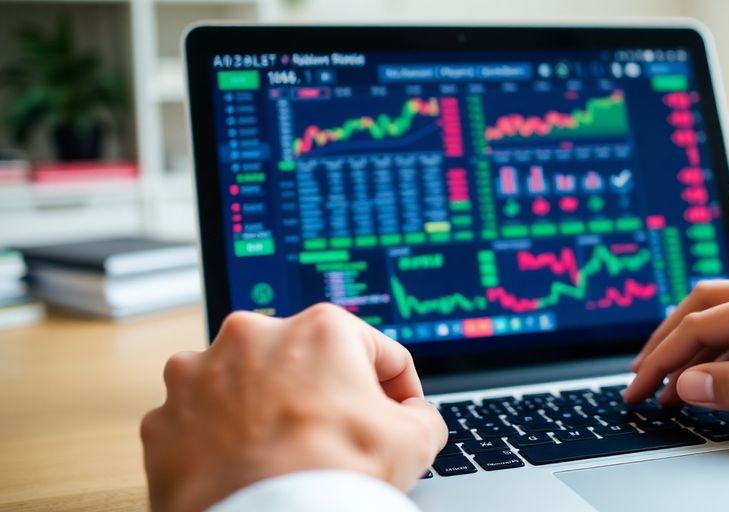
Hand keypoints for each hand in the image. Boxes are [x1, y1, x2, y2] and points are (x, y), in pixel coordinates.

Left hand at [140, 304, 446, 511]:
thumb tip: (413, 414)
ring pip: (244, 385)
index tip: (393, 416)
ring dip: (263, 411)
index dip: (395, 388)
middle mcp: (252, 336)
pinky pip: (200, 422)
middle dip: (320, 395)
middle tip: (335, 440)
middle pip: (303, 362)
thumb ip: (422, 413)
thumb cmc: (334, 478)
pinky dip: (219, 441)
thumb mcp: (415, 441)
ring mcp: (198, 375)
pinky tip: (242, 468)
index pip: (373, 351)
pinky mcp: (163, 418)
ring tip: (282, 455)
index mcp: (319, 328)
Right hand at [624, 272, 728, 431]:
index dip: (661, 360)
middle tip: (639, 380)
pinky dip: (721, 348)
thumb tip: (687, 384)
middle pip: (702, 307)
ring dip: (691, 346)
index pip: (699, 327)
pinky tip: (711, 371)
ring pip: (722, 315)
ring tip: (666, 381)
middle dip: (664, 344)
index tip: (638, 389)